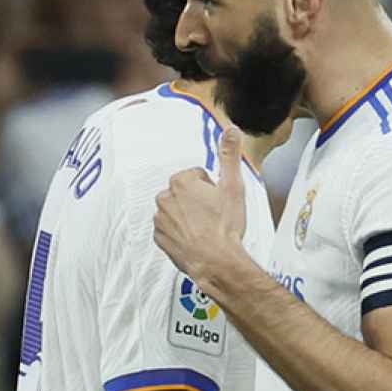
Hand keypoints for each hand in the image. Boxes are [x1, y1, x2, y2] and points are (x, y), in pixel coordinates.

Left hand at [153, 126, 246, 288]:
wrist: (215, 260)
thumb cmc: (224, 225)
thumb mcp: (233, 186)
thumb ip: (229, 155)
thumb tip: (231, 129)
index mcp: (180, 182)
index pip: (197, 175)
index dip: (212, 188)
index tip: (218, 201)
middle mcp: (164, 198)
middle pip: (185, 192)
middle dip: (198, 200)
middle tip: (214, 215)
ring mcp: (159, 219)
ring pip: (177, 211)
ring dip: (188, 216)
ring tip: (205, 229)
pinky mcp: (158, 237)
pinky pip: (170, 229)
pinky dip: (180, 232)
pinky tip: (195, 239)